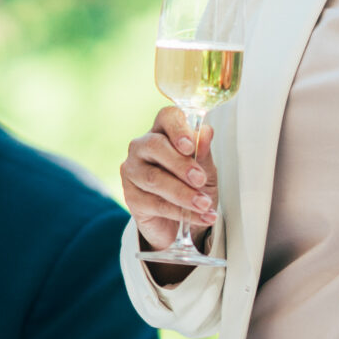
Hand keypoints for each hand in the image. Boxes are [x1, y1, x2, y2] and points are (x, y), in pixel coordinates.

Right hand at [118, 108, 216, 276]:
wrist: (184, 221)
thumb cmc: (193, 186)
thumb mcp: (205, 169)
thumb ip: (203, 152)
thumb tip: (206, 133)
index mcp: (163, 132)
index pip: (166, 117)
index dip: (178, 128)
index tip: (190, 145)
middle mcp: (142, 147)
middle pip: (155, 145)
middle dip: (181, 164)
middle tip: (201, 180)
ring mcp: (132, 171)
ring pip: (154, 178)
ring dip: (183, 193)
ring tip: (204, 204)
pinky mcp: (131, 197)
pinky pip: (155, 203)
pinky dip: (180, 211)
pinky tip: (200, 216)